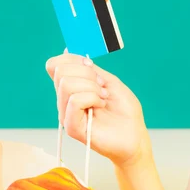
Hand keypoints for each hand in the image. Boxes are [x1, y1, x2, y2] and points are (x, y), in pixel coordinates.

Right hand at [46, 51, 150, 167]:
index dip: (72, 59)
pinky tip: (101, 106)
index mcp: (72, 87)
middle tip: (102, 87)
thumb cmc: (125, 110)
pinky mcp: (72, 127)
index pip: (55, 65)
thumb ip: (90, 70)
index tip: (91, 66)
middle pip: (61, 71)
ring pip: (67, 84)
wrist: (134, 135)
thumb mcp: (109, 82)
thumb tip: (70, 54)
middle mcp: (65, 100)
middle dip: (87, 73)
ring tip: (103, 98)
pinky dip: (93, 98)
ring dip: (92, 87)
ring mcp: (67, 114)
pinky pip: (75, 101)